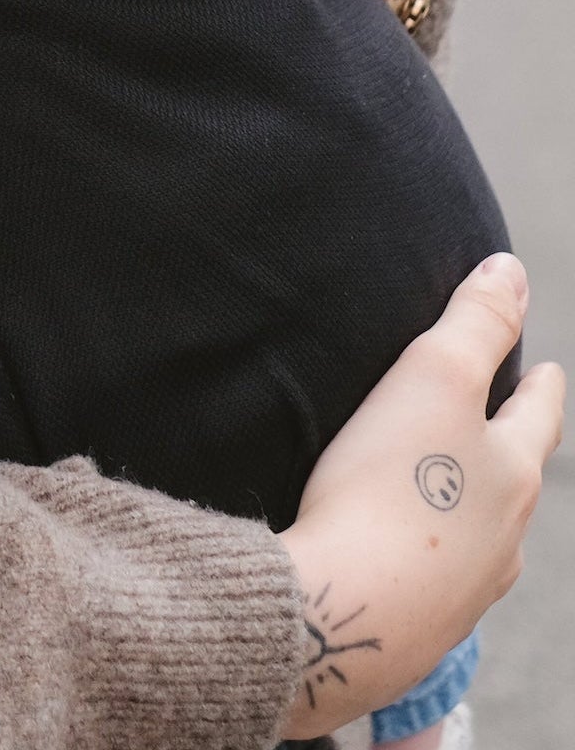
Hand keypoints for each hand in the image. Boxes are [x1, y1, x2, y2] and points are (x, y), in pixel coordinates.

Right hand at [276, 254, 562, 736]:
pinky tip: (399, 552)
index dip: (541, 387)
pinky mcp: (418, 624)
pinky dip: (425, 552)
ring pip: (482, 535)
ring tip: (444, 489)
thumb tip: (513, 270)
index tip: (548, 369)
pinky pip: (435, 577)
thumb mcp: (433, 379)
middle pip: (516, 480)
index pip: (539, 417)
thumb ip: (474, 323)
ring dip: (471, 507)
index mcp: (513, 473)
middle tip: (496, 422)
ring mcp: (465, 588)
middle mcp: (503, 537)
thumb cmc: (391, 488)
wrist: (347, 610)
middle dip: (508, 447)